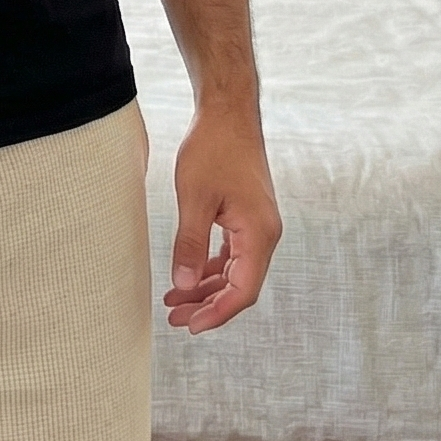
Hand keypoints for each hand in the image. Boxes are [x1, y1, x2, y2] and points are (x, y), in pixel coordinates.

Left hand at [163, 105, 281, 334]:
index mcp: (259, 234)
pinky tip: (189, 276)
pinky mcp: (248, 217)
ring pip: (236, 271)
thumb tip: (184, 285)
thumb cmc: (213, 149)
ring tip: (175, 301)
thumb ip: (191, 244)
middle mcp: (265, 234)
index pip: (243, 291)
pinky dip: (211, 268)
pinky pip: (233, 254)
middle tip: (175, 319)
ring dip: (207, 288)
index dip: (217, 313)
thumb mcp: (194, 198)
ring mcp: (258, 226)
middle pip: (240, 286)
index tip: (190, 326)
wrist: (228, 114)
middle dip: (208, 305)